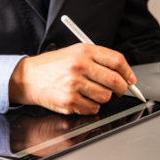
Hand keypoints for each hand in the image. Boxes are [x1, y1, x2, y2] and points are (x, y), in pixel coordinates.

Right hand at [8, 44, 136, 114]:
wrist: (28, 77)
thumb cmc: (53, 66)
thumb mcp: (74, 53)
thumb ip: (98, 60)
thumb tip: (123, 74)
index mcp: (84, 51)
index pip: (117, 61)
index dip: (128, 72)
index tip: (131, 79)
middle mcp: (80, 66)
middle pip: (115, 80)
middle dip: (121, 88)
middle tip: (119, 90)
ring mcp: (74, 84)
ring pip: (105, 97)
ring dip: (102, 97)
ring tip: (90, 92)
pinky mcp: (69, 100)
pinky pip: (92, 108)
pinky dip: (90, 107)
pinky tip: (80, 99)